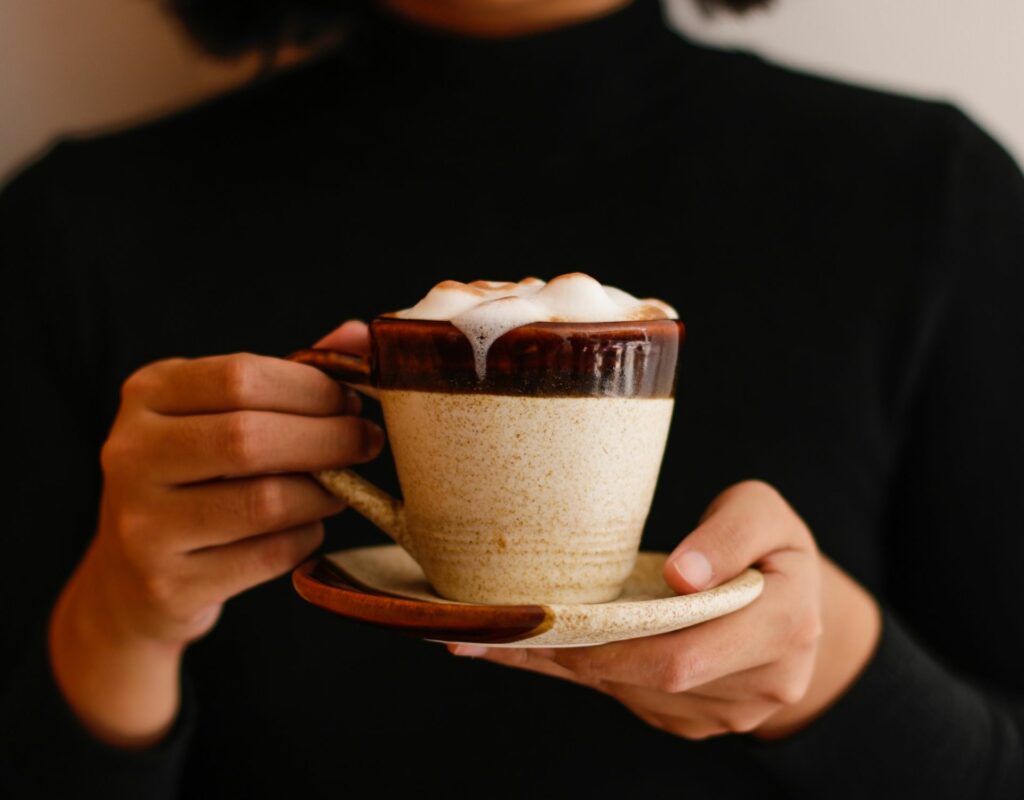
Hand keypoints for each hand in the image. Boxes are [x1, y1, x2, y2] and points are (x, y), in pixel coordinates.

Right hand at [48, 320, 378, 746]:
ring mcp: (142, 525)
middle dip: (327, 439)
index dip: (311, 389)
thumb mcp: (224, 411)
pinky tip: (305, 527)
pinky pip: (269, 555)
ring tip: (338, 487)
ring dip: (322, 493)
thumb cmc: (199, 475)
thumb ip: (290, 374)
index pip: (239, 376)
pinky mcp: (168, 585)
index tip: (352, 400)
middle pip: (249, 439)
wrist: (131, 577)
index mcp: (147, 394)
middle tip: (366, 441)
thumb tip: (361, 334)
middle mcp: (130, 454)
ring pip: (265, 502)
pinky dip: (305, 538)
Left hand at [449, 480, 880, 739]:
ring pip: (629, 693)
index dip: (613, 646)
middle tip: (494, 631)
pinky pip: (627, 698)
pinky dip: (577, 671)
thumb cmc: (774, 548)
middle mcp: (760, 685)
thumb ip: (731, 534)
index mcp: (784, 629)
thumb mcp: (765, 513)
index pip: (684, 654)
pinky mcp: (695, 719)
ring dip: (560, 665)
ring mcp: (726, 713)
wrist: (797, 606)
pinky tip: (530, 647)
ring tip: (489, 634)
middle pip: (648, 679)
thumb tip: (684, 575)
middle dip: (569, 655)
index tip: (551, 622)